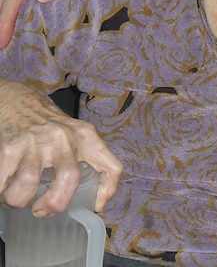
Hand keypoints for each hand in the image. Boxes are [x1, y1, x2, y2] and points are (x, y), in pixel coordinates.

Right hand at [0, 80, 121, 215]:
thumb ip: (86, 160)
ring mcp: (37, 141)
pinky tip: (3, 190)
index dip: (107, 191)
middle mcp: (65, 138)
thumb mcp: (76, 136)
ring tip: (16, 199)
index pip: (110, 166)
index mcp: (86, 138)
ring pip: (29, 181)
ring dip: (19, 200)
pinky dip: (1, 191)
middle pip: (69, 178)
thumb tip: (93, 199)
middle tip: (43, 210)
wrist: (19, 100)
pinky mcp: (11, 145)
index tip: (94, 206)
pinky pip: (3, 179)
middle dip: (55, 203)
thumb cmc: (49, 126)